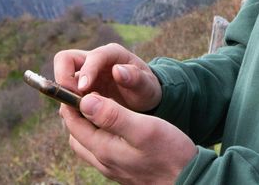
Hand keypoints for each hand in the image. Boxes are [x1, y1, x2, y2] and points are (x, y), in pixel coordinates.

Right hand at [54, 43, 161, 111]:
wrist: (143, 100)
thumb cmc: (146, 90)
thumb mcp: (147, 86)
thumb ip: (135, 78)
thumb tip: (118, 71)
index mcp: (111, 54)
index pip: (93, 57)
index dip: (86, 71)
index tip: (83, 89)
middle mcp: (93, 60)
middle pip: (64, 59)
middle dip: (64, 78)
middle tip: (73, 100)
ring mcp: (83, 74)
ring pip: (61, 77)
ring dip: (65, 95)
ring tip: (79, 113)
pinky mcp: (78, 89)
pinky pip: (65, 95)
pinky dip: (68, 106)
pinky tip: (80, 119)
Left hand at [61, 94, 195, 184]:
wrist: (188, 181)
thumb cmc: (170, 153)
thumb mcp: (143, 128)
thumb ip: (112, 115)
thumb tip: (84, 100)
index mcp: (103, 149)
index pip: (73, 122)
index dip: (70, 101)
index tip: (77, 83)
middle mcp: (103, 161)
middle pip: (76, 134)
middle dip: (76, 113)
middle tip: (86, 92)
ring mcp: (113, 168)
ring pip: (88, 144)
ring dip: (88, 124)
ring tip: (101, 106)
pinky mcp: (124, 170)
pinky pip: (102, 150)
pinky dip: (101, 134)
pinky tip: (117, 125)